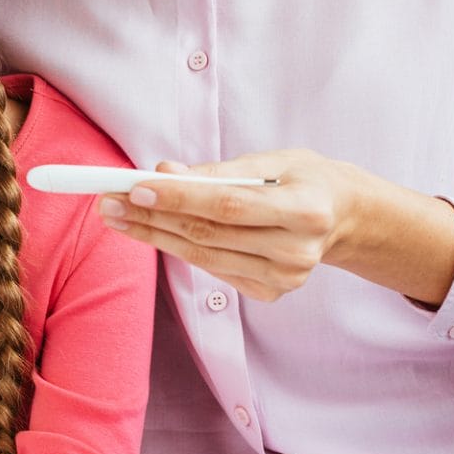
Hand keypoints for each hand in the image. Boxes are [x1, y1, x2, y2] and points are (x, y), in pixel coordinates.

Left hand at [99, 151, 356, 302]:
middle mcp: (297, 251)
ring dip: (154, 235)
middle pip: (209, 235)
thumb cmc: (304, 180)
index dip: (180, 198)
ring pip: (203, 256)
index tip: (136, 186)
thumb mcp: (271, 161)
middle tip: (109, 200)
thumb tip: (163, 172)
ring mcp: (285, 278)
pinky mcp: (271, 292)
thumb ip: (218, 171)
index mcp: (305, 210)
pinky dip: (180, 247)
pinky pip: (213, 268)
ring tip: (117, 215)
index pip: (229, 205)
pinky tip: (154, 230)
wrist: (344, 218)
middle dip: (153, 217)